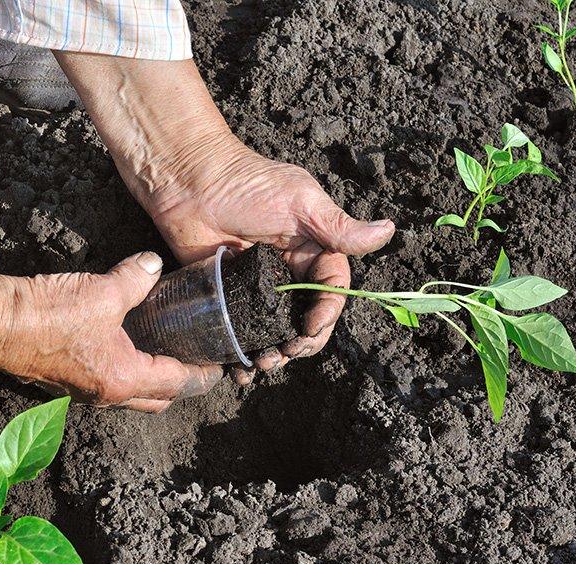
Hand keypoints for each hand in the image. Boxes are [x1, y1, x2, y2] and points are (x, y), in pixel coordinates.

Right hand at [0, 251, 223, 411]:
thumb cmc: (47, 314)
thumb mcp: (102, 290)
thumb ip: (136, 278)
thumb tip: (153, 266)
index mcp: (123, 379)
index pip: (178, 383)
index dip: (203, 374)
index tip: (220, 365)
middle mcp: (106, 395)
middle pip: (156, 400)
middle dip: (179, 384)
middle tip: (194, 360)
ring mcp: (82, 392)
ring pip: (129, 395)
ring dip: (148, 380)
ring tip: (162, 351)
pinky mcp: (64, 382)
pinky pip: (104, 384)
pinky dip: (121, 371)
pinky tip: (122, 345)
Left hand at [148, 138, 394, 380]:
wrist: (187, 182)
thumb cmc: (245, 185)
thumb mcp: (300, 202)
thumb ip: (339, 227)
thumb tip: (388, 232)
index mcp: (311, 249)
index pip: (330, 289)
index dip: (326, 312)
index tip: (310, 327)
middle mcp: (287, 272)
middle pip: (305, 317)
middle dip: (302, 341)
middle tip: (287, 352)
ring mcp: (256, 287)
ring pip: (275, 330)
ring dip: (275, 353)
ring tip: (263, 363)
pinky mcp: (226, 297)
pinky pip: (239, 331)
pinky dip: (241, 353)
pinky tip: (239, 369)